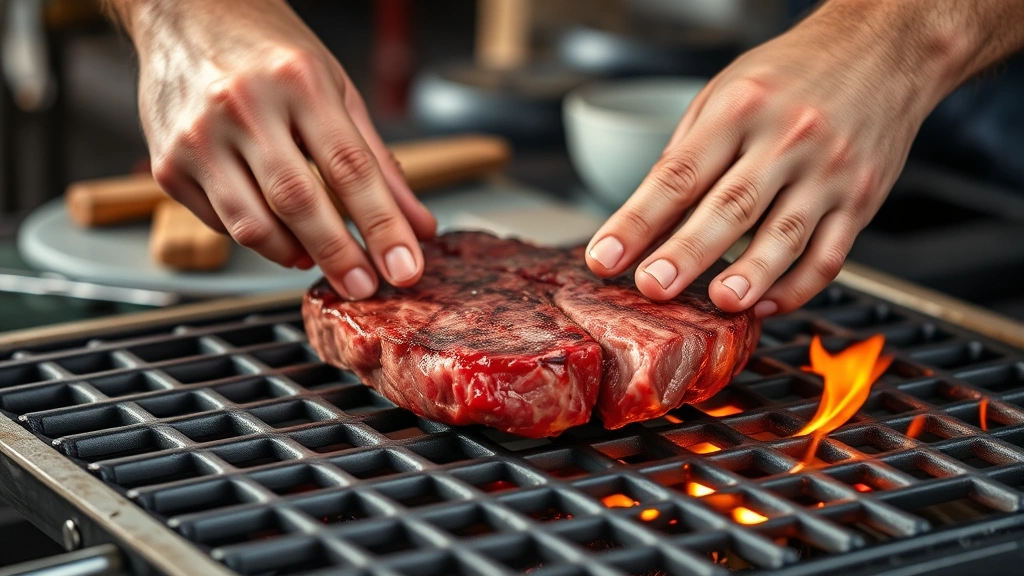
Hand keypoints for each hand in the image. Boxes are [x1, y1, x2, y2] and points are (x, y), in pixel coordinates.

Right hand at [126, 0, 434, 298]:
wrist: (185, 13)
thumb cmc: (271, 52)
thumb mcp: (338, 91)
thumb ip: (379, 163)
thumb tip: (418, 226)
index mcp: (298, 81)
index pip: (350, 168)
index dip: (382, 226)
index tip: (405, 267)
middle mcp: (243, 106)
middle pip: (299, 201)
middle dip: (339, 255)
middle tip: (364, 287)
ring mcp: (198, 137)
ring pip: (252, 226)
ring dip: (295, 255)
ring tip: (317, 257)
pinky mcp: (167, 166)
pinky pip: (221, 225)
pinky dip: (258, 239)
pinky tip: (276, 229)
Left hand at [585, 0, 969, 315]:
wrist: (885, 49)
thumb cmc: (794, 74)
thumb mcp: (726, 92)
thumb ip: (689, 153)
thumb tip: (648, 220)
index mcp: (740, 109)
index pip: (678, 173)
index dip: (637, 220)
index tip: (604, 256)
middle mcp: (787, 138)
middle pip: (731, 205)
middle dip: (688, 251)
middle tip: (652, 286)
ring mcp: (829, 172)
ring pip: (787, 234)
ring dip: (752, 275)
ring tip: (720, 303)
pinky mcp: (862, 200)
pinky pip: (829, 255)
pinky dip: (798, 288)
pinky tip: (765, 304)